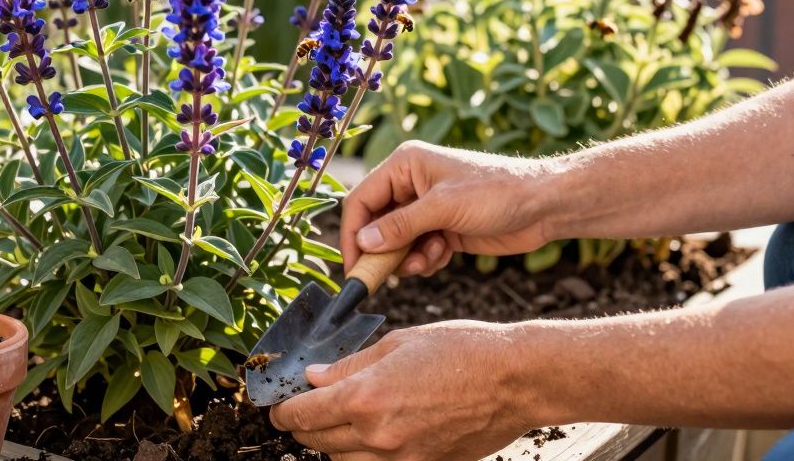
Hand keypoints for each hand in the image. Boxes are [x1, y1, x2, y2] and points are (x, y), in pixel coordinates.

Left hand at [270, 321, 534, 460]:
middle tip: (301, 411)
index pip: (303, 415)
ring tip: (336, 423)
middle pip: (317, 442)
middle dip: (303, 427)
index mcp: (365, 398)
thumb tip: (315, 377)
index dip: (283, 410)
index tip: (278, 405)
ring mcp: (402, 458)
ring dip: (332, 445)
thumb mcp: (396, 344)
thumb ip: (350, 365)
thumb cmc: (461, 351)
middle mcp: (378, 435)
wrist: (515, 380)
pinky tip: (370, 436)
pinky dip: (364, 456)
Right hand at [342, 141, 558, 276]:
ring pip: (396, 242)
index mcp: (405, 166)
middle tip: (381, 280)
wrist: (544, 206)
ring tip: (429, 260)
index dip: (353, 234)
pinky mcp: (441, 228)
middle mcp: (410, 185)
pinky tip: (444, 255)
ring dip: (407, 258)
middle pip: (375, 224)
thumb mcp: (444, 207)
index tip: (353, 268)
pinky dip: (425, 259)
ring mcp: (426, 208)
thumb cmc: (497, 192)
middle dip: (382, 251)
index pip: (362, 201)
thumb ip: (401, 226)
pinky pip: (417, 250)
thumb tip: (363, 242)